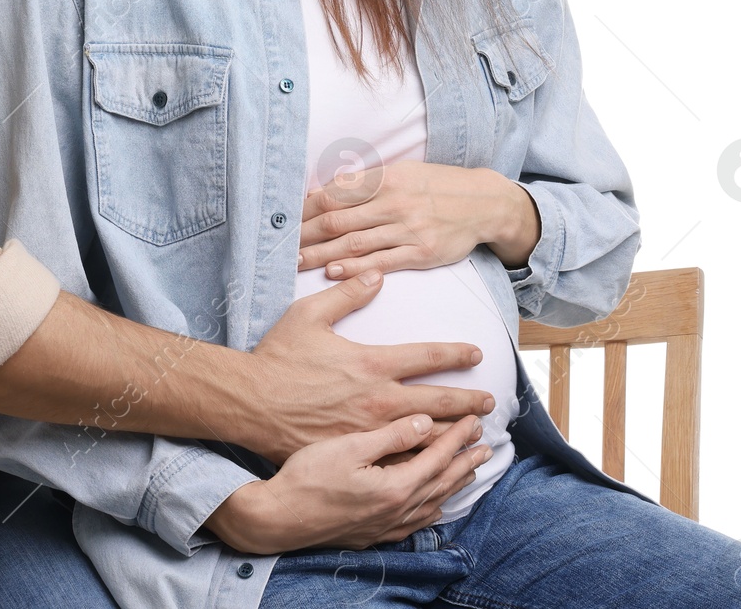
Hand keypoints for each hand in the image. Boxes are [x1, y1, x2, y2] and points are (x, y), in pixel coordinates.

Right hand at [204, 413, 492, 552]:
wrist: (278, 517)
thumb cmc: (306, 476)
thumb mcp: (347, 446)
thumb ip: (390, 435)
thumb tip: (424, 421)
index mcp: (394, 485)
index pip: (437, 456)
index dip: (457, 435)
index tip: (474, 418)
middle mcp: (397, 510)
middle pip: (442, 482)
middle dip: (465, 459)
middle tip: (486, 443)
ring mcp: (386, 526)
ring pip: (433, 504)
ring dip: (454, 484)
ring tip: (470, 469)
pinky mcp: (374, 534)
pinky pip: (417, 522)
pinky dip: (434, 509)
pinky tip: (435, 506)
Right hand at [244, 271, 494, 463]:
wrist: (250, 404)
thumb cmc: (277, 357)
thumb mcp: (308, 314)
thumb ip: (346, 294)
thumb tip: (376, 276)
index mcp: (371, 364)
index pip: (427, 357)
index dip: (456, 354)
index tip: (476, 354)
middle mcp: (378, 400)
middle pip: (437, 402)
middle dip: (468, 403)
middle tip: (489, 403)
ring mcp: (369, 432)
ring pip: (425, 436)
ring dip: (454, 434)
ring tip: (473, 436)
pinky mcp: (355, 454)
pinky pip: (399, 460)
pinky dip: (424, 460)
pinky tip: (436, 464)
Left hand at [297, 162, 540, 278]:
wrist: (484, 203)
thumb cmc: (437, 186)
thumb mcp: (403, 171)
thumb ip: (366, 182)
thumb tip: (326, 190)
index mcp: (386, 179)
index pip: (335, 193)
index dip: (307, 207)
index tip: (286, 218)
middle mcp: (394, 202)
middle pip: (338, 219)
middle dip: (306, 233)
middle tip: (281, 245)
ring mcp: (408, 229)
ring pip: (354, 243)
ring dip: (321, 254)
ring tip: (297, 261)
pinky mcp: (420, 253)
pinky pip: (380, 262)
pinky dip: (353, 268)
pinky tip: (332, 272)